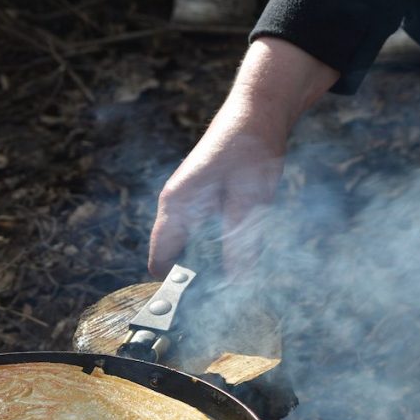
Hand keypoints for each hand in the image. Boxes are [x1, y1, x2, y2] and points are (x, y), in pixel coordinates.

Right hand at [148, 38, 337, 281]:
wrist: (259, 108)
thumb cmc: (250, 150)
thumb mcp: (250, 204)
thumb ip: (241, 247)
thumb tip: (238, 287)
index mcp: (176, 206)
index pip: (160, 260)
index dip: (172, 288)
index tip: (191, 311)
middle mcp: (173, 204)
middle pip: (171, 256)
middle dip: (189, 280)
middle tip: (215, 305)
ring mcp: (184, 198)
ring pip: (184, 244)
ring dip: (201, 264)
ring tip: (224, 287)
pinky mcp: (199, 195)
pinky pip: (196, 230)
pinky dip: (209, 247)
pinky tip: (232, 254)